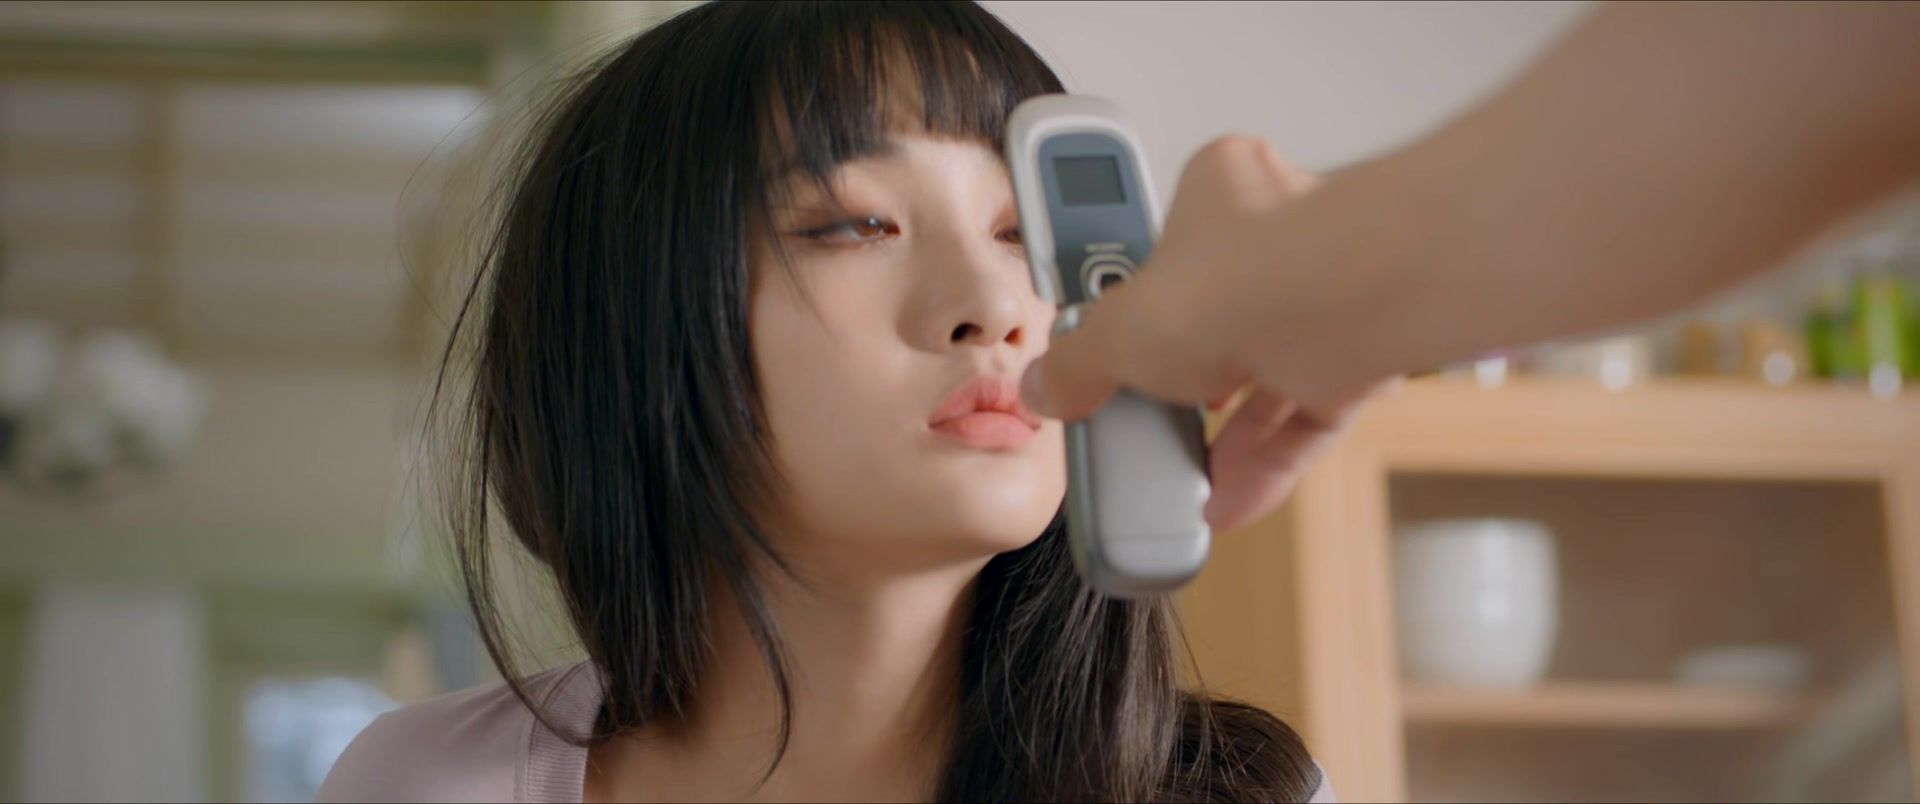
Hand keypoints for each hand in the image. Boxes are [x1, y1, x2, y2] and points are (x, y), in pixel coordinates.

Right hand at [1019, 136, 1397, 531]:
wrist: (1362, 300)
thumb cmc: (1254, 273)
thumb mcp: (1123, 326)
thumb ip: (1080, 360)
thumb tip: (1047, 388)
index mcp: (1221, 194)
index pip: (1166, 247)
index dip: (1131, 301)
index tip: (1103, 344)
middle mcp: (1280, 237)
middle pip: (1215, 321)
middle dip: (1179, 384)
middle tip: (1139, 421)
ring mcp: (1326, 299)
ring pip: (1267, 377)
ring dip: (1222, 440)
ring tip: (1179, 483)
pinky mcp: (1364, 357)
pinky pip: (1308, 418)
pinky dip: (1267, 463)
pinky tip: (1225, 502)